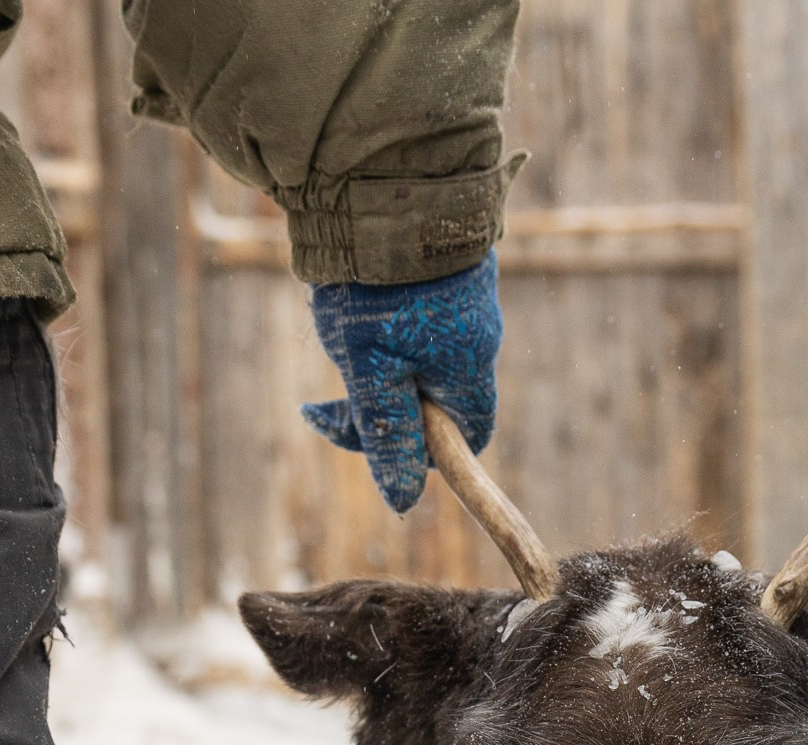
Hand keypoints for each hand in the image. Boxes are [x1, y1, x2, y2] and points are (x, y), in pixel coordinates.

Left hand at [302, 252, 502, 512]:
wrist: (386, 182)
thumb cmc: (378, 287)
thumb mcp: (371, 372)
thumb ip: (388, 436)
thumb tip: (404, 501)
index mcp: (470, 369)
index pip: (467, 440)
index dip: (423, 455)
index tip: (369, 437)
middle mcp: (481, 335)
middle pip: (437, 398)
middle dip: (384, 403)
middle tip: (326, 400)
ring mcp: (469, 295)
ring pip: (423, 353)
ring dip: (379, 360)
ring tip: (339, 331)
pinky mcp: (450, 262)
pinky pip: (423, 312)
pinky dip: (388, 320)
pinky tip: (355, 297)